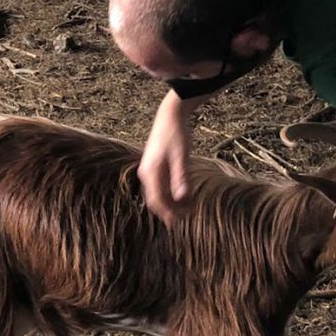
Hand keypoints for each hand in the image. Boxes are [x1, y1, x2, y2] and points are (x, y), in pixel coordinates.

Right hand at [138, 91, 195, 225]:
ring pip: (159, 194)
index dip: (168, 213)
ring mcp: (149, 170)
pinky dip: (171, 193)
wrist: (170, 116)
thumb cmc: (177, 134)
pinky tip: (185, 194)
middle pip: (156, 200)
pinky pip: (161, 186)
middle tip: (188, 215)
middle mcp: (146, 173)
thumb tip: (181, 198)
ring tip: (190, 205)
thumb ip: (181, 177)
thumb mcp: (182, 156)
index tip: (181, 220)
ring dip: (172, 202)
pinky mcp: (154, 168)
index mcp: (150, 172)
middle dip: (171, 210)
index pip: (156, 200)